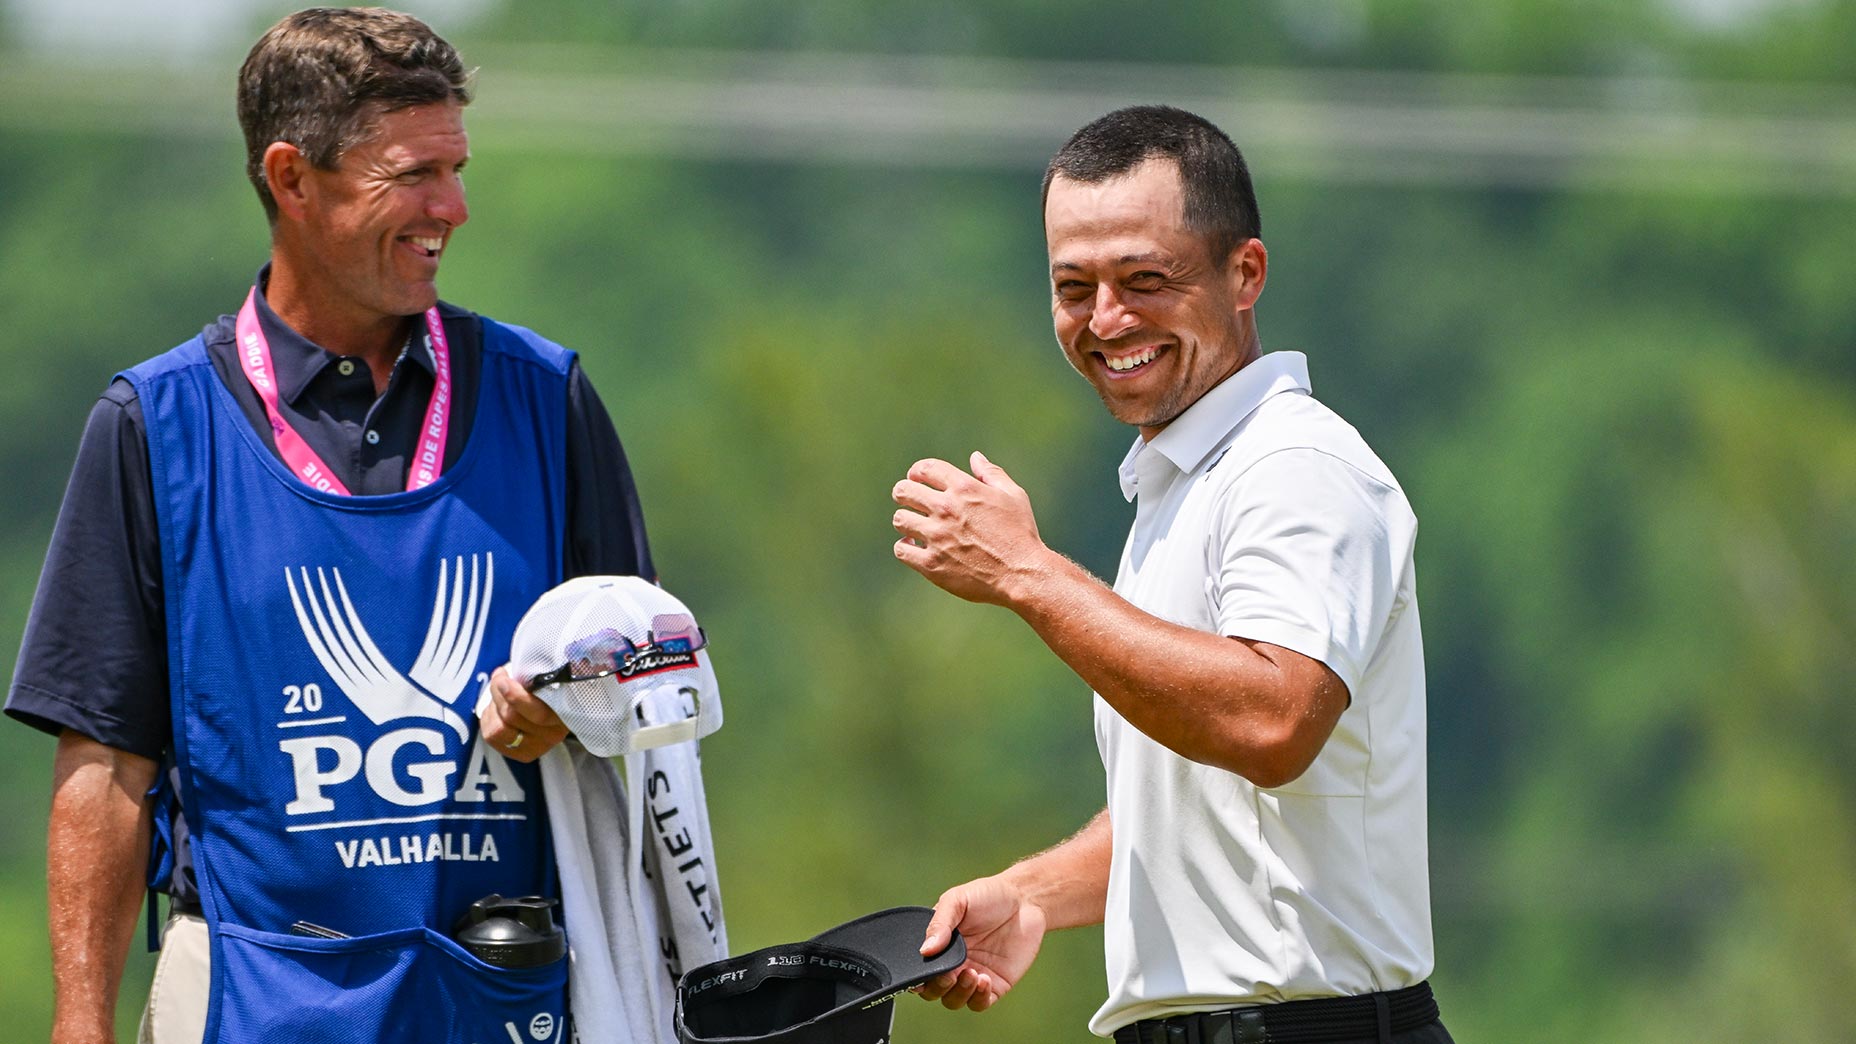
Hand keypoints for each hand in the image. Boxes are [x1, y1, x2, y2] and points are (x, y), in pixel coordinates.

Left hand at [478, 666, 569, 762]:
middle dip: (499, 692)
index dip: (515, 696)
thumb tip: (519, 669)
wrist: (552, 703)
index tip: (504, 678)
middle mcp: (552, 735)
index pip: (537, 713)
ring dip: (493, 708)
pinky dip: (488, 718)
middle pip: (512, 717)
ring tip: (499, 695)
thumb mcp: (548, 678)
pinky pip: (491, 736)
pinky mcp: (521, 754)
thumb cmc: (548, 686)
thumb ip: (538, 675)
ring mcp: (536, 748)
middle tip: (500, 678)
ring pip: (498, 729)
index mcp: (563, 714)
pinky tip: (497, 709)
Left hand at [892, 451, 1051, 606]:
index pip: (925, 469)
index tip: (916, 478)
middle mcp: (946, 509)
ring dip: (906, 521)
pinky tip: (915, 547)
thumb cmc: (1020, 534)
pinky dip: (905, 548)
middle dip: (903, 493)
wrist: (1022, 574)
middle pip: (903, 491)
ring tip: (915, 527)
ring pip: (900, 519)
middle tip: (908, 501)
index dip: (917, 471)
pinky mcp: (932, 564)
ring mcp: (936, 537)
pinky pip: (901, 550)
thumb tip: (975, 457)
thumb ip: (991, 474)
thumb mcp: (1013, 495)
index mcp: (964, 488)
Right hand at [915, 874, 1047, 1011]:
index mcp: (939, 945)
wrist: (1025, 900)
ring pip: (954, 1000)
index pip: (920, 970)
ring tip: (971, 974)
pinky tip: (984, 979)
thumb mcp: (958, 900)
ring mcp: (973, 975)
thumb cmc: (988, 895)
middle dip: (938, 987)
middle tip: (950, 975)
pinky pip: (980, 1003)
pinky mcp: (994, 984)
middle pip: (934, 991)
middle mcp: (952, 964)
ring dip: (959, 993)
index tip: (922, 976)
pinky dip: (978, 997)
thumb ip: (939, 924)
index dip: (917, 978)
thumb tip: (924, 950)